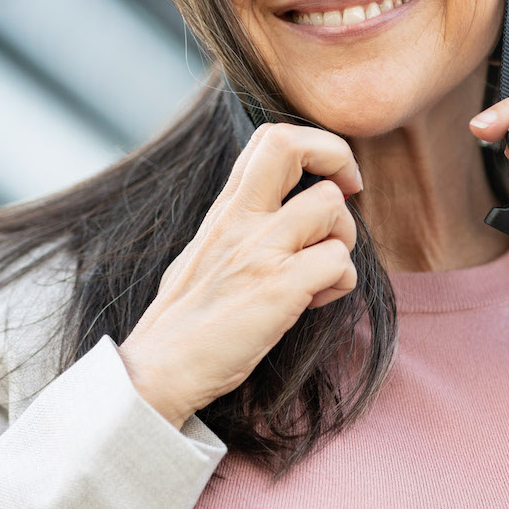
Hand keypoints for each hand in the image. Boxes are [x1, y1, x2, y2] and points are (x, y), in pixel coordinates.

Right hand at [118, 122, 361, 426]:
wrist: (158, 370)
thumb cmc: (186, 320)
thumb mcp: (207, 250)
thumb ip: (242, 223)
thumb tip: (285, 210)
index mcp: (226, 208)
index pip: (271, 138)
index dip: (315, 145)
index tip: (329, 178)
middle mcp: (241, 219)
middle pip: (292, 144)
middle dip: (337, 156)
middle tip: (350, 190)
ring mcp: (259, 251)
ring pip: (331, 207)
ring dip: (343, 239)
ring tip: (320, 271)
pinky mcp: (277, 288)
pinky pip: (338, 263)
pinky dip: (340, 283)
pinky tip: (315, 302)